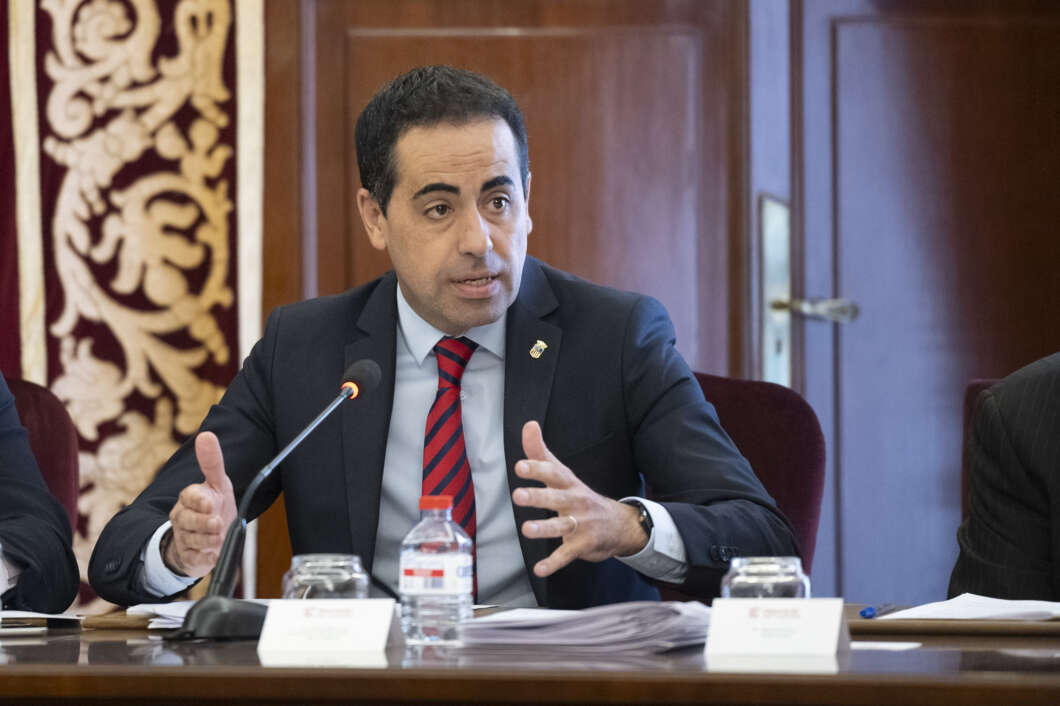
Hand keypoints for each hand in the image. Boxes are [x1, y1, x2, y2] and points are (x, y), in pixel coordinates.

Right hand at [163, 431, 236, 577]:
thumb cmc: (214, 506)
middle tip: (217, 523)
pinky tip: (213, 554)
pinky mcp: (188, 556)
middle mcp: (182, 517)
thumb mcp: (218, 484)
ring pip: (191, 539)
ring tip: (218, 537)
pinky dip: (205, 557)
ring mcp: (183, 537)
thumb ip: (212, 462)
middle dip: (203, 523)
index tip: (210, 502)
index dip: (199, 500)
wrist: (209, 538)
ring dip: (208, 539)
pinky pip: (193, 558)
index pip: (189, 496)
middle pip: (187, 520)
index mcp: (188, 498)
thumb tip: (206, 435)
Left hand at [512, 421, 647, 576]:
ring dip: (545, 529)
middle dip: (538, 497)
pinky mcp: (583, 546)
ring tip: (526, 530)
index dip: (537, 469)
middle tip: (517, 495)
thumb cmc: (580, 496)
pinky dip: (554, 564)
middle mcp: (575, 502)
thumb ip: (541, 452)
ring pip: (562, 527)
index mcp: (568, 484)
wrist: (619, 525)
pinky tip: (539, 570)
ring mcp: (581, 525)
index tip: (519, 466)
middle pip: (557, 498)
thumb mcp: (563, 473)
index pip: (553, 473)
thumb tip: (528, 424)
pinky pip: (567, 555)